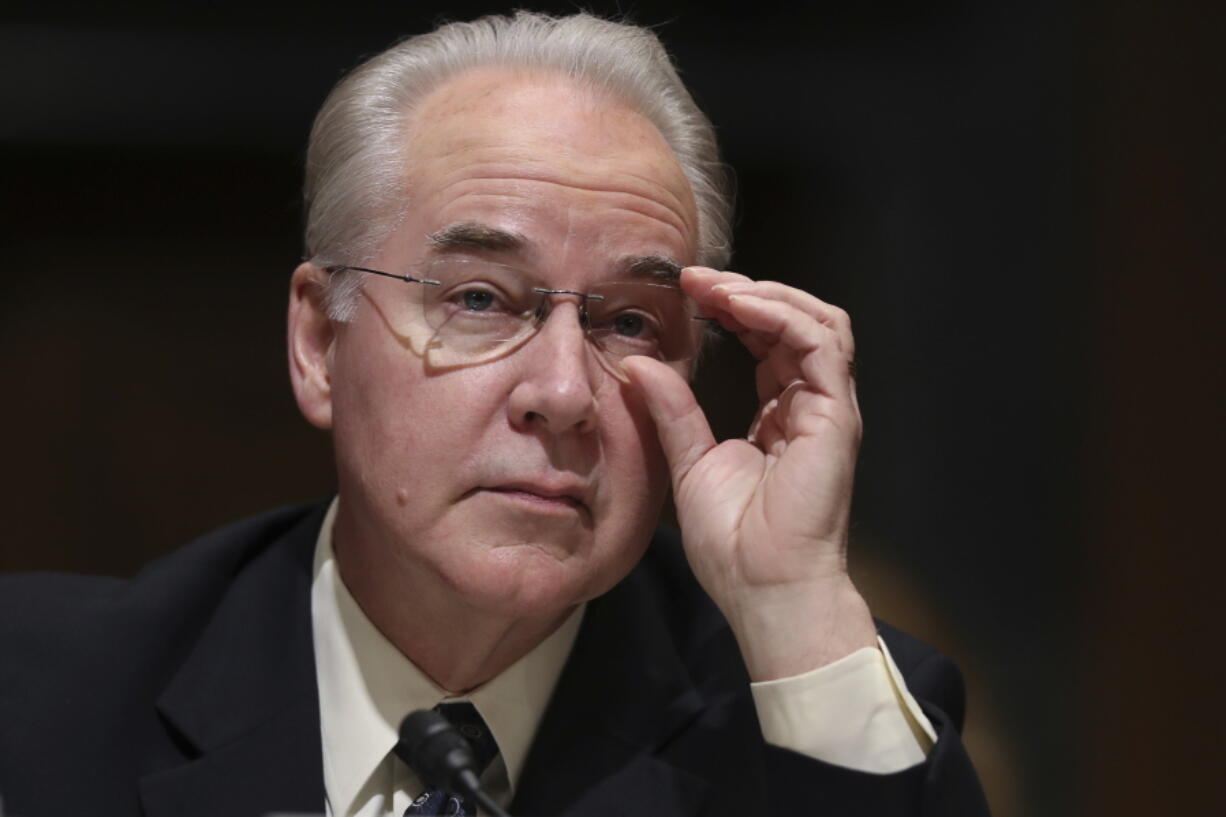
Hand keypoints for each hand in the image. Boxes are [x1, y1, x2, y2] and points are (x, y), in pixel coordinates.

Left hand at [621, 267, 876, 680]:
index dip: (732, 308)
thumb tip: (640, 365)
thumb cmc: (733, 543)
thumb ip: (673, 410)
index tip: (685, 293)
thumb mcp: (689, 461)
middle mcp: (808, 404)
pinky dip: (781, 315)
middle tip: (695, 280)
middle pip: (794, 320)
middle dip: (746, 290)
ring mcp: (827, 408)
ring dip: (766, 294)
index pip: (767, 340)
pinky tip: (738, 307)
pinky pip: (821, 343)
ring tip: (717, 288)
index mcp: (779, 413)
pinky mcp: (835, 415)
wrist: (764, 589)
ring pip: (818, 321)